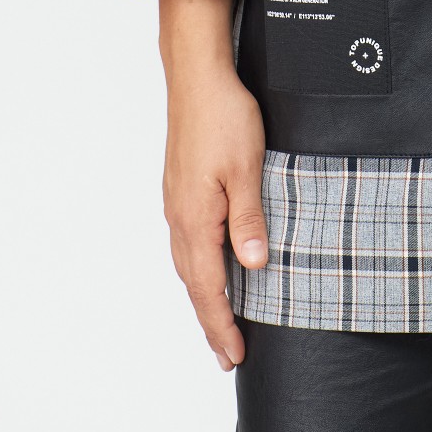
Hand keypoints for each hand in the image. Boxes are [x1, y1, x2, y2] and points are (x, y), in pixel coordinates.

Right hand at [158, 0, 267, 371]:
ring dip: (202, 296)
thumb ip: (249, 219)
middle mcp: (180, 217)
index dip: (221, 324)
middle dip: (210, 320)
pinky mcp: (180, 189)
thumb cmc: (224, 116)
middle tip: (227, 354)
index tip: (234, 355)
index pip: (209, 287)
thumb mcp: (247, 167)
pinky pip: (187, 242)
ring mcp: (176, 202)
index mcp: (196, 219)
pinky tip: (208, 266)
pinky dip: (197, 267)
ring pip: (187, 264)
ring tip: (218, 320)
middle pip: (193, 284)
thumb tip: (254, 265)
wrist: (197, 77)